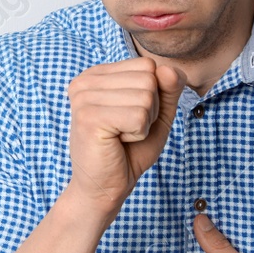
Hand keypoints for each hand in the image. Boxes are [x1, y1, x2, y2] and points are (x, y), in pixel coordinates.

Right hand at [64, 56, 185, 218]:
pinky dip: (137, 134)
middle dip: (150, 110)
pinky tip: (117, 142)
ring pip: (146, 97)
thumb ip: (168, 89)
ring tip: (121, 136)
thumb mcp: (158, 114)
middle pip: (148, 79)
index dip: (153, 94)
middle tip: (126, 130)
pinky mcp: (88, 117)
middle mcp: (85, 80)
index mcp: (97, 74)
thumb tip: (169, 68)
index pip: (147, 65)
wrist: (106, 187)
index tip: (130, 116)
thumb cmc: (129, 151)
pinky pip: (138, 117)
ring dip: (143, 124)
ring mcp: (84, 97)